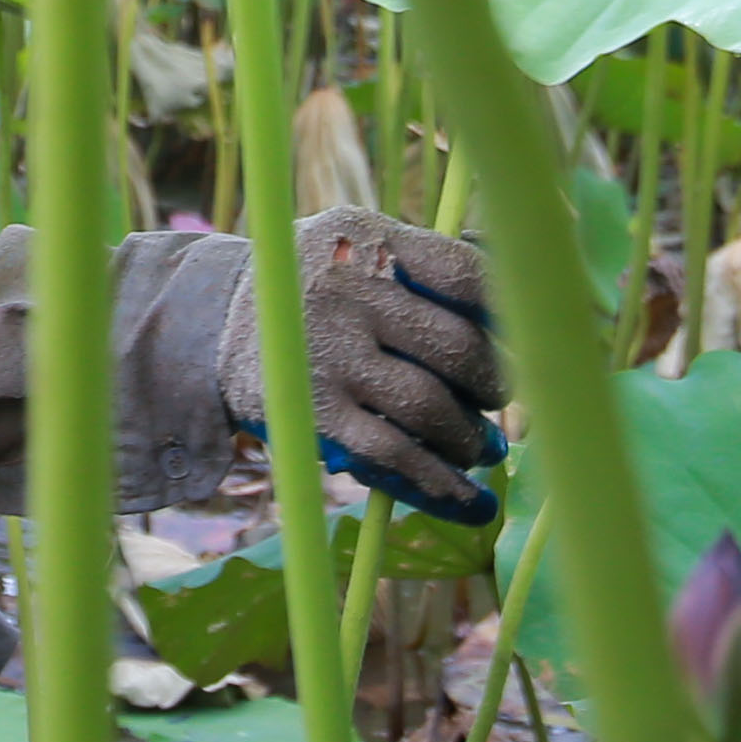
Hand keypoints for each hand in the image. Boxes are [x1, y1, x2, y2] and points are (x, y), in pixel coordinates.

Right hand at [218, 206, 505, 524]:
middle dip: (495, 386)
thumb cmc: (318, 285)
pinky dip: (440, 485)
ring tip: (483, 447)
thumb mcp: (361, 246)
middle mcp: (346, 293)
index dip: (511, 315)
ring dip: (471, 438)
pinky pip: (392, 457)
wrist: (210, 321)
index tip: (524, 341)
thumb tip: (530, 273)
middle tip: (499, 400)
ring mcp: (327, 357)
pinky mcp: (313, 415)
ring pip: (430, 408)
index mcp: (369, 241)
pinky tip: (469, 500)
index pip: (467, 274)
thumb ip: (434, 260)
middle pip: (457, 348)